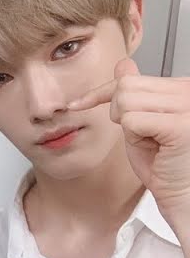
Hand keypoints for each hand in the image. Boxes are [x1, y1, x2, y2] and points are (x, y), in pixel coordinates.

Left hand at [69, 58, 189, 229]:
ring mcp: (187, 106)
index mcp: (181, 87)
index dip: (102, 93)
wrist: (181, 191)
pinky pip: (132, 120)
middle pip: (125, 88)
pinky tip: (152, 145)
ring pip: (126, 102)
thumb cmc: (164, 162)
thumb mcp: (142, 121)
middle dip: (119, 113)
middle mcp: (187, 91)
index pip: (130, 78)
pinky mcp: (180, 125)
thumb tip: (123, 65)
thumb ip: (135, 94)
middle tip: (139, 134)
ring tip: (149, 139)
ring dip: (128, 126)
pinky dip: (134, 136)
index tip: (79, 103)